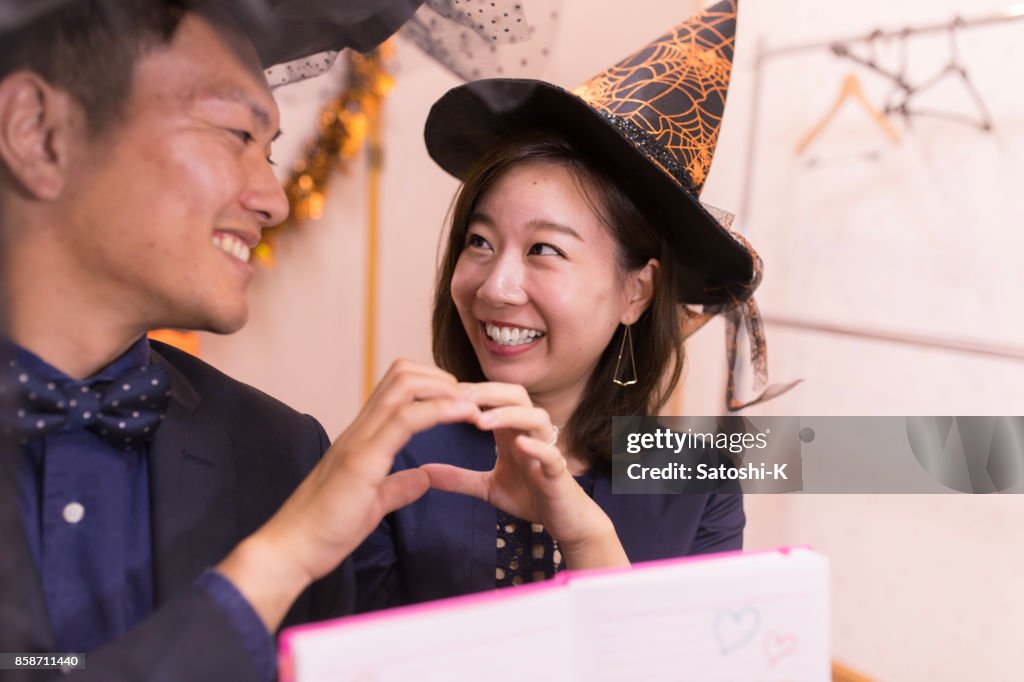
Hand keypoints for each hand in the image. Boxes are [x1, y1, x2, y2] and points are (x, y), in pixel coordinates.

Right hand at [218, 360, 480, 629]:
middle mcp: (360, 429)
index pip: (397, 388)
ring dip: (446, 389)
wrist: (293, 549)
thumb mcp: (374, 502)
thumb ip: (398, 487)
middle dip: (443, 378)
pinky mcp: (362, 460)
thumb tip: (423, 478)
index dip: (433, 385)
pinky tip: (463, 415)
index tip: (460, 403)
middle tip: (472, 400)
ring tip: (472, 405)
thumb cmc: (326, 528)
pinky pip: (404, 420)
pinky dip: (440, 411)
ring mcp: (360, 440)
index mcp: (364, 437)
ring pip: (404, 387)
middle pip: (403, 374)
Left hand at [422, 382, 628, 570]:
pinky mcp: (558, 472)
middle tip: (458, 396)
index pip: (494, 398)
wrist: (564, 521)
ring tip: (481, 421)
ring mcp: (547, 450)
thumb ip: (458, 478)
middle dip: (488, 391)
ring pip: (536, 417)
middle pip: (516, 395)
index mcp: (512, 432)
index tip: (441, 393)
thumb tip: (424, 472)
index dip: (470, 392)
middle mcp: (530, 433)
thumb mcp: (487, 487)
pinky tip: (519, 444)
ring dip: (508, 415)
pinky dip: (537, 446)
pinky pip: (552, 453)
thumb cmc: (529, 496)